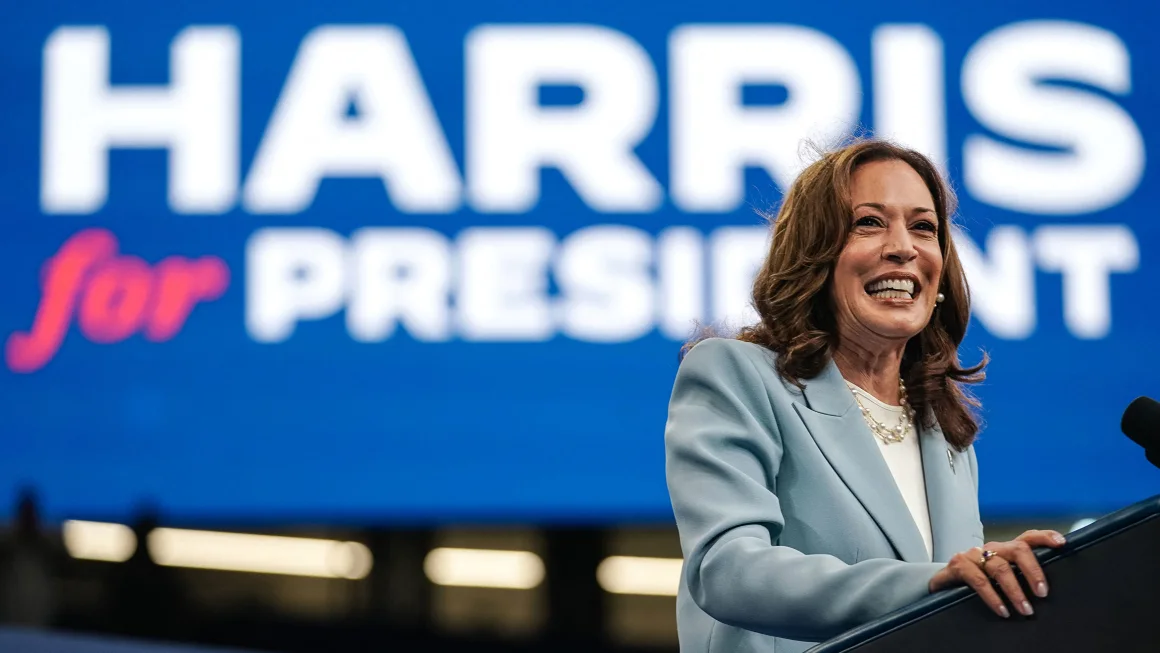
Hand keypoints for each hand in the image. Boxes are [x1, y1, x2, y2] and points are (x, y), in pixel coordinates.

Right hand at [928, 530, 1066, 617]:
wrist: (942, 587)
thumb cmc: (976, 584)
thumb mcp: (999, 580)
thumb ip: (1017, 579)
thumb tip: (1044, 594)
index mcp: (1005, 551)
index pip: (1028, 538)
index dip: (1044, 537)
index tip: (1061, 543)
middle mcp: (991, 549)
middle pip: (1018, 549)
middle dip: (1033, 570)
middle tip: (1042, 593)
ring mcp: (973, 555)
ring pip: (1000, 567)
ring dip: (1015, 590)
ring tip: (1025, 610)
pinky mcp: (958, 564)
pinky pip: (978, 580)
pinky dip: (992, 596)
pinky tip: (1002, 610)